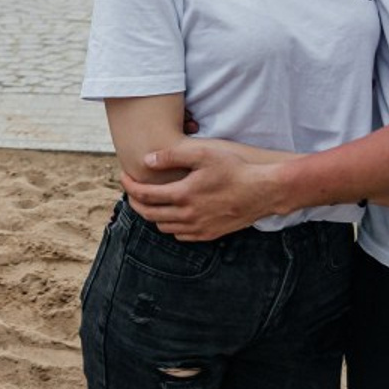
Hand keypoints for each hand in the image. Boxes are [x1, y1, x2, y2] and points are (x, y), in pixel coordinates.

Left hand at [119, 142, 275, 240]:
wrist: (265, 190)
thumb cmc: (234, 168)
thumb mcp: (202, 153)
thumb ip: (172, 155)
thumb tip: (146, 160)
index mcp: (183, 195)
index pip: (145, 195)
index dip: (129, 186)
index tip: (123, 176)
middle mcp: (188, 215)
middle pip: (150, 214)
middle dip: (135, 202)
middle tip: (131, 189)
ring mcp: (200, 228)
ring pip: (164, 227)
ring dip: (152, 214)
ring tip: (150, 199)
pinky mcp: (210, 234)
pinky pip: (181, 235)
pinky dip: (171, 225)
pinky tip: (173, 213)